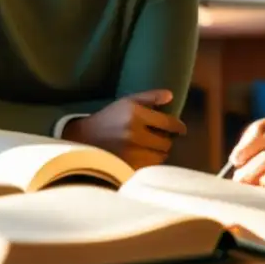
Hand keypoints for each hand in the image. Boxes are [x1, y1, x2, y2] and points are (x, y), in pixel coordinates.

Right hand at [64, 90, 186, 168]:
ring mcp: (130, 152)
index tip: (181, 130)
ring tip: (151, 148)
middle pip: (166, 142)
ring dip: (159, 153)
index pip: (168, 123)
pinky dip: (150, 163)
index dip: (179, 127)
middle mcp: (134, 133)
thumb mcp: (127, 101)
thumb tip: (171, 96)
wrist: (83, 139)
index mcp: (135, 114)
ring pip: (160, 157)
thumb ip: (149, 97)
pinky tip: (143, 156)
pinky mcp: (126, 167)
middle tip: (161, 138)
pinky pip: (149, 167)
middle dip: (166, 140)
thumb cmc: (108, 118)